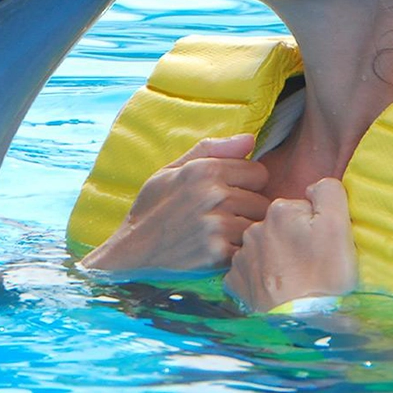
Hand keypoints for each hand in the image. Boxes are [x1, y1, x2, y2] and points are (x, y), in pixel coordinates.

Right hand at [79, 134, 269, 274]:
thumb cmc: (151, 208)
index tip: (229, 194)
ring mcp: (217, 226)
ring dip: (245, 233)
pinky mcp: (218, 254)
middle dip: (248, 210)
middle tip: (224, 218)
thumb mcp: (171, 170)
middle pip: (262, 201)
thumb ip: (212, 150)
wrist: (130, 251)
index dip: (246, 184)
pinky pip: (248, 249)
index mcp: (205, 170)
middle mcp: (213, 195)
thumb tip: (250, 138)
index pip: (259, 172)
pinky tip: (219, 251)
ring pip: (257, 226)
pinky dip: (238, 252)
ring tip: (222, 236)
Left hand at [224, 177, 357, 311]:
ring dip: (277, 259)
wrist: (305, 321)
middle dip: (293, 240)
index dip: (314, 227)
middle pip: (280, 228)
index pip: (301, 209)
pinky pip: (248, 272)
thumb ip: (328, 192)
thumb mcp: (338, 225)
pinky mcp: (235, 282)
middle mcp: (254, 229)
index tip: (322, 246)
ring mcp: (242, 257)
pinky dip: (261, 278)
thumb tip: (313, 187)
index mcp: (279, 211)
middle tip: (311, 264)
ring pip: (264, 249)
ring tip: (295, 279)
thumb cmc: (326, 275)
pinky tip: (276, 289)